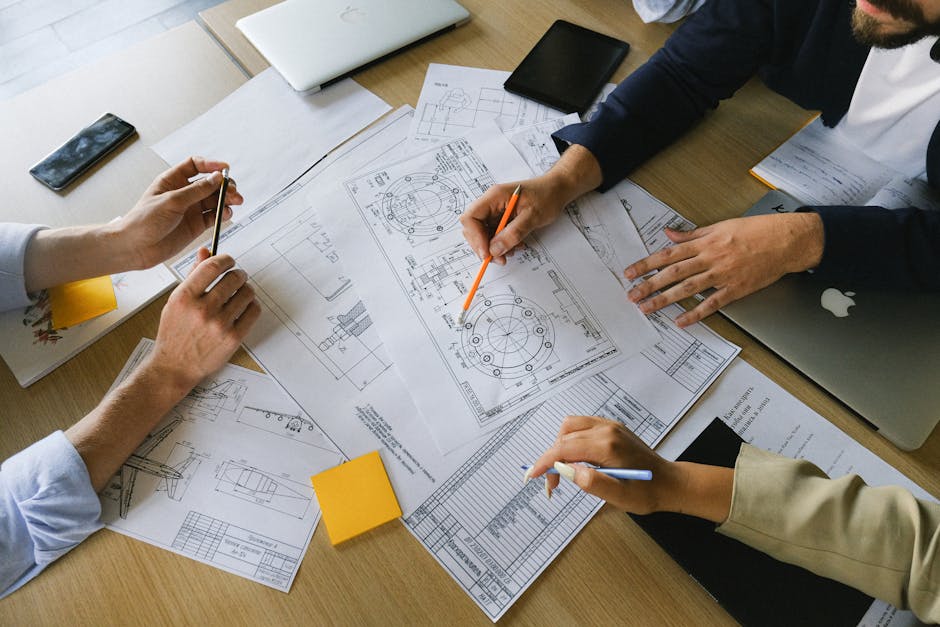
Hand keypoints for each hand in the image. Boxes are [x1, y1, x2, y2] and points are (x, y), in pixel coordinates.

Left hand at [114, 157, 243, 269]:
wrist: (135, 247)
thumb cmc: (143, 221)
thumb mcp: (171, 201)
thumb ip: (196, 190)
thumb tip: (216, 178)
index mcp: (173, 180)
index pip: (195, 165)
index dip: (211, 165)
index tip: (224, 169)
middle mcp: (183, 193)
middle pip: (210, 183)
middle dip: (224, 185)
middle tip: (232, 191)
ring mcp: (191, 209)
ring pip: (215, 199)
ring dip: (227, 199)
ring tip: (235, 202)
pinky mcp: (196, 224)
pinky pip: (214, 216)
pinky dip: (223, 214)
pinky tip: (226, 213)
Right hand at [144, 249, 259, 393]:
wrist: (175, 366)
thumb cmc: (174, 333)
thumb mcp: (176, 302)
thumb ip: (192, 276)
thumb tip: (205, 251)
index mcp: (184, 297)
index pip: (212, 266)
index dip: (225, 259)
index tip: (229, 260)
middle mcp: (202, 310)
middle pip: (233, 278)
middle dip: (238, 274)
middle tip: (237, 277)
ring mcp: (219, 325)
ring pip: (247, 293)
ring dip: (246, 288)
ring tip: (240, 292)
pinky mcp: (233, 338)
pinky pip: (253, 311)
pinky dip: (252, 305)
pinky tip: (245, 306)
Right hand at [459, 144, 601, 263]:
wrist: (557, 189)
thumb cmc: (547, 196)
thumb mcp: (532, 216)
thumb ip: (513, 233)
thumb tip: (495, 250)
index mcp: (494, 196)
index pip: (471, 217)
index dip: (475, 237)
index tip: (486, 252)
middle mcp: (491, 203)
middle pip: (473, 227)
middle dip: (483, 246)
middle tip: (499, 258)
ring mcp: (495, 211)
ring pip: (483, 233)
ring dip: (494, 247)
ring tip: (512, 251)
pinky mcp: (501, 218)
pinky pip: (494, 234)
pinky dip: (502, 243)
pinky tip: (515, 245)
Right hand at [527, 415, 673, 513]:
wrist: (670, 483)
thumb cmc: (647, 492)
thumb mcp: (619, 496)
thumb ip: (591, 482)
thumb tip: (567, 470)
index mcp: (607, 446)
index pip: (565, 448)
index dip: (545, 462)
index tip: (533, 475)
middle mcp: (607, 430)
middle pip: (564, 437)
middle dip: (552, 459)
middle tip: (553, 483)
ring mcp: (609, 426)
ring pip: (570, 426)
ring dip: (560, 446)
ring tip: (563, 470)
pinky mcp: (611, 428)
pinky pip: (581, 425)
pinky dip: (571, 440)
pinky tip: (576, 458)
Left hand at [624, 212, 823, 326]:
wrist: (787, 240)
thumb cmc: (757, 230)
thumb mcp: (721, 225)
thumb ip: (693, 234)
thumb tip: (669, 234)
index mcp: (706, 241)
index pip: (668, 254)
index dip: (647, 264)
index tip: (630, 273)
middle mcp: (711, 257)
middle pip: (673, 272)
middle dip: (649, 284)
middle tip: (632, 295)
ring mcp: (723, 274)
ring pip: (688, 288)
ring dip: (665, 299)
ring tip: (647, 308)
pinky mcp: (737, 289)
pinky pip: (713, 303)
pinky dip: (696, 313)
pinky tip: (681, 321)